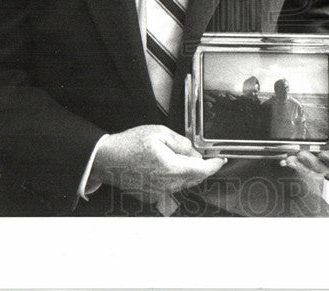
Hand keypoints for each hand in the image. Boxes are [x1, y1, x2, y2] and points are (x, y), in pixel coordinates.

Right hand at [90, 124, 225, 204]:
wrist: (107, 159)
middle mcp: (166, 184)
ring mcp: (158, 192)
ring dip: (189, 173)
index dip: (214, 165)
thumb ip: (181, 143)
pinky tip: (170, 168)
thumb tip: (194, 153)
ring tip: (185, 159)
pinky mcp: (151, 195)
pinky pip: (170, 188)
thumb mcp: (160, 133)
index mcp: (171, 168)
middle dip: (203, 168)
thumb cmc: (129, 144)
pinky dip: (176, 179)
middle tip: (206, 157)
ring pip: (183, 184)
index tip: (221, 160)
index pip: (201, 170)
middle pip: (194, 179)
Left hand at [282, 104, 328, 178]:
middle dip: (314, 164)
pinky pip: (304, 167)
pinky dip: (296, 165)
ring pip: (315, 172)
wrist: (320, 102)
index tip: (323, 154)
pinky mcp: (311, 160)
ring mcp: (323, 161)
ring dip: (303, 166)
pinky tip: (287, 160)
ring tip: (292, 157)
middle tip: (302, 153)